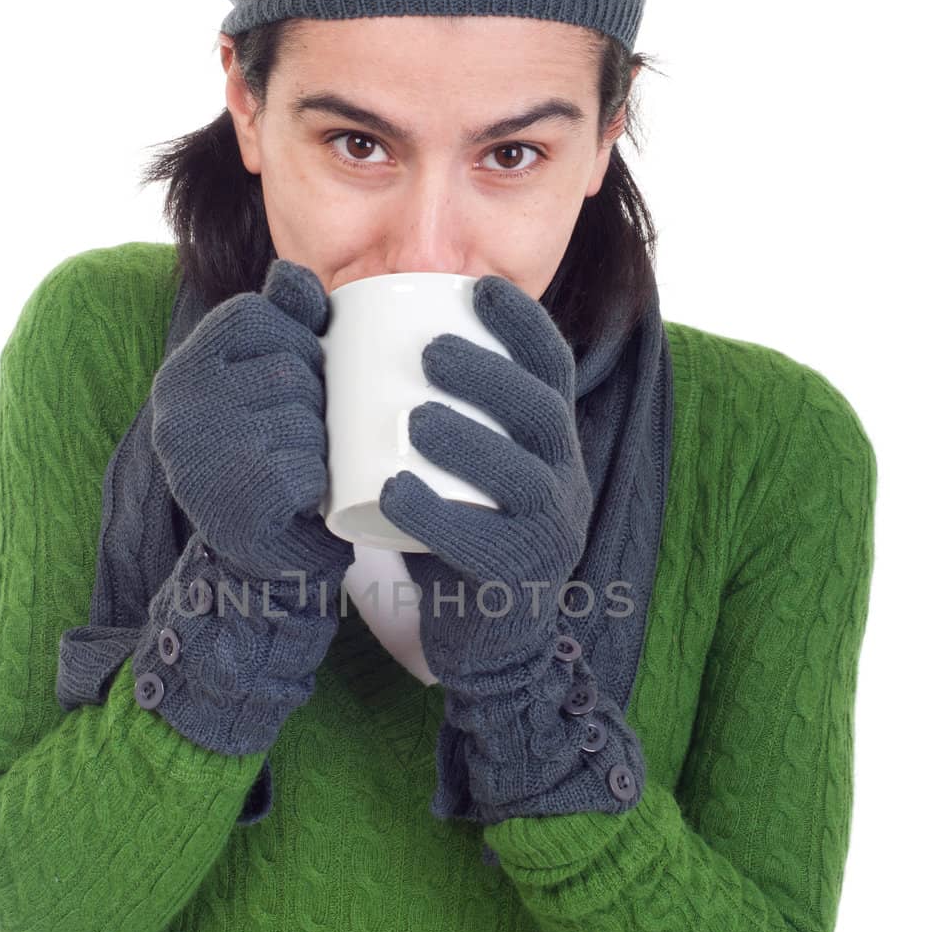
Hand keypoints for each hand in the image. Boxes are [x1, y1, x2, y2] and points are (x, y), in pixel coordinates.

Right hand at [149, 257, 353, 598]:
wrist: (262, 563)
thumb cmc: (270, 459)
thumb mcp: (265, 384)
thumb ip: (279, 320)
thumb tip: (295, 274)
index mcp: (184, 369)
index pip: (254, 312)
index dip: (295, 339)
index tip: (300, 377)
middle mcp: (180, 405)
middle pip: (288, 366)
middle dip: (313, 401)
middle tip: (302, 436)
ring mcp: (202, 452)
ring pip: (303, 417)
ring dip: (320, 445)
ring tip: (300, 467)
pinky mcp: (234, 498)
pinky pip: (307, 466)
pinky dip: (318, 484)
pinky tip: (300, 498)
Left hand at [378, 273, 591, 689]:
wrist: (485, 642)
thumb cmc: (458, 538)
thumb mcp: (461, 472)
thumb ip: (439, 413)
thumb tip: (366, 336)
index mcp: (552, 445)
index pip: (554, 372)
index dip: (524, 325)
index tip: (478, 289)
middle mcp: (565, 482)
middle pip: (543, 414)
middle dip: (490, 374)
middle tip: (429, 351)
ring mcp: (549, 534)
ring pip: (523, 476)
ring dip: (469, 439)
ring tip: (414, 417)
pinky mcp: (519, 581)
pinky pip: (484, 544)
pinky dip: (435, 514)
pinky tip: (393, 490)